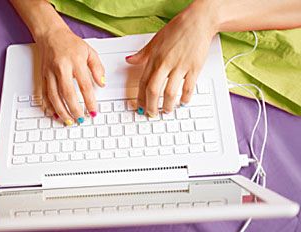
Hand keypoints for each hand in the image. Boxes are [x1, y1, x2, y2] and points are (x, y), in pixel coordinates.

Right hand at [37, 27, 104, 124]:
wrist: (51, 35)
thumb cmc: (71, 43)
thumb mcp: (90, 52)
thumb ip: (97, 68)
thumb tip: (102, 83)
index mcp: (75, 61)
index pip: (84, 85)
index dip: (89, 101)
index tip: (94, 111)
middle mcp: (61, 68)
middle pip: (67, 93)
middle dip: (74, 109)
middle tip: (81, 120)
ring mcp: (50, 73)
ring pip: (54, 96)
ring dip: (61, 111)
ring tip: (68, 121)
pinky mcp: (43, 76)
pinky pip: (44, 94)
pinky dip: (48, 106)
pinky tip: (54, 114)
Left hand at [126, 1, 216, 115]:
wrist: (198, 21)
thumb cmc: (178, 29)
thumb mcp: (155, 40)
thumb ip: (142, 54)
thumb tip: (129, 60)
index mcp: (155, 59)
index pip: (143, 82)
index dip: (140, 97)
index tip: (139, 106)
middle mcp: (166, 64)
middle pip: (153, 90)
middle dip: (151, 106)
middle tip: (151, 113)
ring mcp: (180, 67)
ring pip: (170, 92)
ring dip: (167, 105)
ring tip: (167, 110)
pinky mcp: (194, 68)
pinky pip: (188, 88)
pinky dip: (185, 98)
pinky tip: (183, 102)